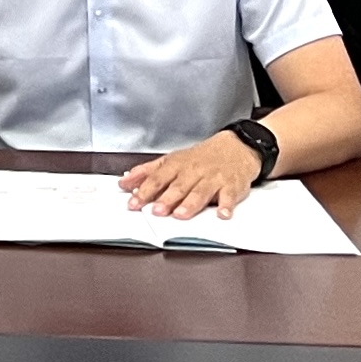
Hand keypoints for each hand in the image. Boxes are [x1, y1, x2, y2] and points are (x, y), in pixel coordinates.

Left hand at [121, 131, 260, 219]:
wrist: (235, 147)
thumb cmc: (200, 157)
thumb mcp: (172, 160)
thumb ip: (147, 172)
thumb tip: (124, 182)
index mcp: (177, 165)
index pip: (157, 178)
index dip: (144, 190)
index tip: (133, 202)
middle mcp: (194, 171)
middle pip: (178, 186)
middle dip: (166, 198)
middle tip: (156, 211)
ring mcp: (213, 179)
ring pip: (200, 191)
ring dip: (190, 203)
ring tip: (181, 214)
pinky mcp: (231, 186)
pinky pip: (229, 196)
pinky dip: (226, 205)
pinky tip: (222, 214)